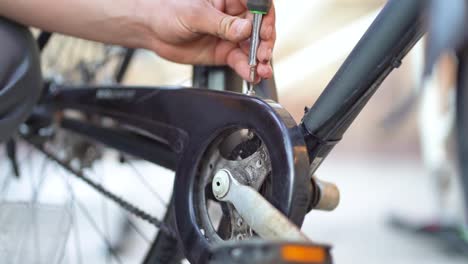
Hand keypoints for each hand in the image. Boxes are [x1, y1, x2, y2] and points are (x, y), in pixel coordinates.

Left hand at [145, 0, 275, 81]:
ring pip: (254, 47)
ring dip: (261, 60)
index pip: (258, 3)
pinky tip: (253, 75)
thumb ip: (222, 24)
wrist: (152, 30)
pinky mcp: (225, 52)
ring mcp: (231, 35)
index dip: (265, 17)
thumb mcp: (195, 14)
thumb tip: (246, 29)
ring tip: (262, 70)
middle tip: (263, 55)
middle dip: (265, 42)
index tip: (264, 30)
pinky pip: (241, 61)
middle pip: (260, 27)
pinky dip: (248, 70)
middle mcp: (234, 15)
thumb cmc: (168, 11)